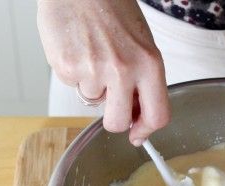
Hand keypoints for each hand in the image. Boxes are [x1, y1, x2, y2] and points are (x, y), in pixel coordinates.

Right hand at [37, 0, 170, 144]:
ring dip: (92, 85)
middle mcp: (124, 70)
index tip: (138, 135)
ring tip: (93, 53)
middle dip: (114, 120)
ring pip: (92, 102)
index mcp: (150, 64)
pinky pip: (72, 85)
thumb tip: (137, 115)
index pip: (158, 115)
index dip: (146, 131)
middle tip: (111, 101)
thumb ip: (144, 82)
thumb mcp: (143, 45)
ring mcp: (94, 70)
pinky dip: (74, 72)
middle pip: (118, 122)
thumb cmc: (112, 9)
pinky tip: (78, 49)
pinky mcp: (67, 67)